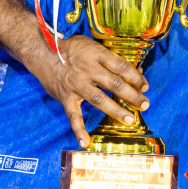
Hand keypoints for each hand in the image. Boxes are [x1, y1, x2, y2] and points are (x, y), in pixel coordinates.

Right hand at [35, 36, 149, 147]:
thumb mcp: (93, 46)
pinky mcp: (65, 97)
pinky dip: (78, 130)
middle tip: (145, 104)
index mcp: (97, 55)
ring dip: (116, 110)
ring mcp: (76, 85)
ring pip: (99, 99)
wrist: (42, 51)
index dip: (136, 77)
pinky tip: (85, 142)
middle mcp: (88, 70)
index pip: (122, 67)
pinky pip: (73, 115)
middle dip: (132, 95)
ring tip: (130, 120)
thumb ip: (110, 59)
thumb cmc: (72, 48)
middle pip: (115, 84)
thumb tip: (134, 71)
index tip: (145, 86)